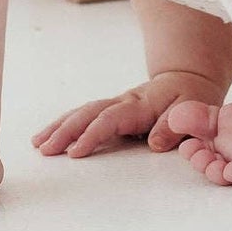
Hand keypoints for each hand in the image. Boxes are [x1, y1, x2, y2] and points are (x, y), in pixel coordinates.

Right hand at [33, 71, 227, 157]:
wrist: (188, 78)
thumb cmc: (191, 96)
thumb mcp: (192, 108)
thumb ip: (175, 125)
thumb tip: (154, 143)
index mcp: (141, 104)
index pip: (111, 119)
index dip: (93, 135)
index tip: (76, 152)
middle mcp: (123, 102)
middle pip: (89, 113)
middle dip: (66, 131)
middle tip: (46, 149)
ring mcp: (115, 104)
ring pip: (82, 112)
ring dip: (60, 127)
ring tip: (39, 144)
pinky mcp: (111, 109)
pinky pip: (85, 115)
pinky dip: (65, 124)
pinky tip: (49, 136)